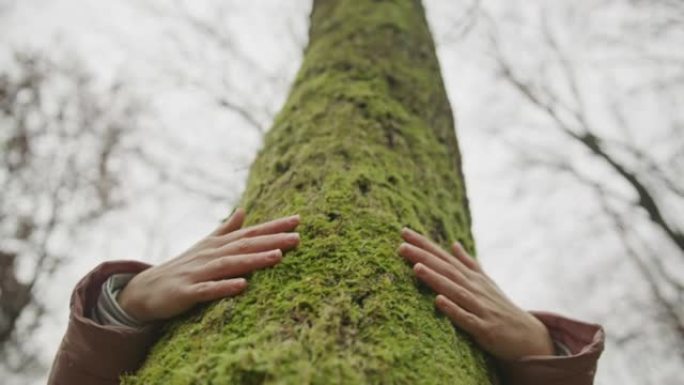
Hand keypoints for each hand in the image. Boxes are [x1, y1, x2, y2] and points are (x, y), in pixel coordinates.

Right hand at [117, 209, 299, 322]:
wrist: (146, 289)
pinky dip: (224, 287)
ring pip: (230, 265)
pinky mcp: (187, 292)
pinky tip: (243, 286)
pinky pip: (208, 290)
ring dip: (254, 260)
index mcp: (218, 245)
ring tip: (278, 256)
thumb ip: (226, 230)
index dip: (274, 227)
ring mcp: (198, 273)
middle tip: (298, 237)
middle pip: (245, 246)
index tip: (298, 220)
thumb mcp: (205, 246)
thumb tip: (243, 210)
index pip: (251, 233)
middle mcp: (211, 255)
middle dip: (272, 241)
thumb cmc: (183, 267)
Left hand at [398, 228, 553, 360]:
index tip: (403, 232)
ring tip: (415, 268)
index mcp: (471, 278)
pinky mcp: (484, 329)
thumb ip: (468, 263)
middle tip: (401, 246)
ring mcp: (479, 308)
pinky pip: (466, 318)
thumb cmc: (501, 308)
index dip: (424, 245)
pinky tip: (438, 301)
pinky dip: (453, 310)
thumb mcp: (486, 282)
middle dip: (423, 257)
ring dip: (435, 279)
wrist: (529, 336)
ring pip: (454, 290)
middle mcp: (474, 288)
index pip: (444, 257)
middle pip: (446, 270)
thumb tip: (453, 244)